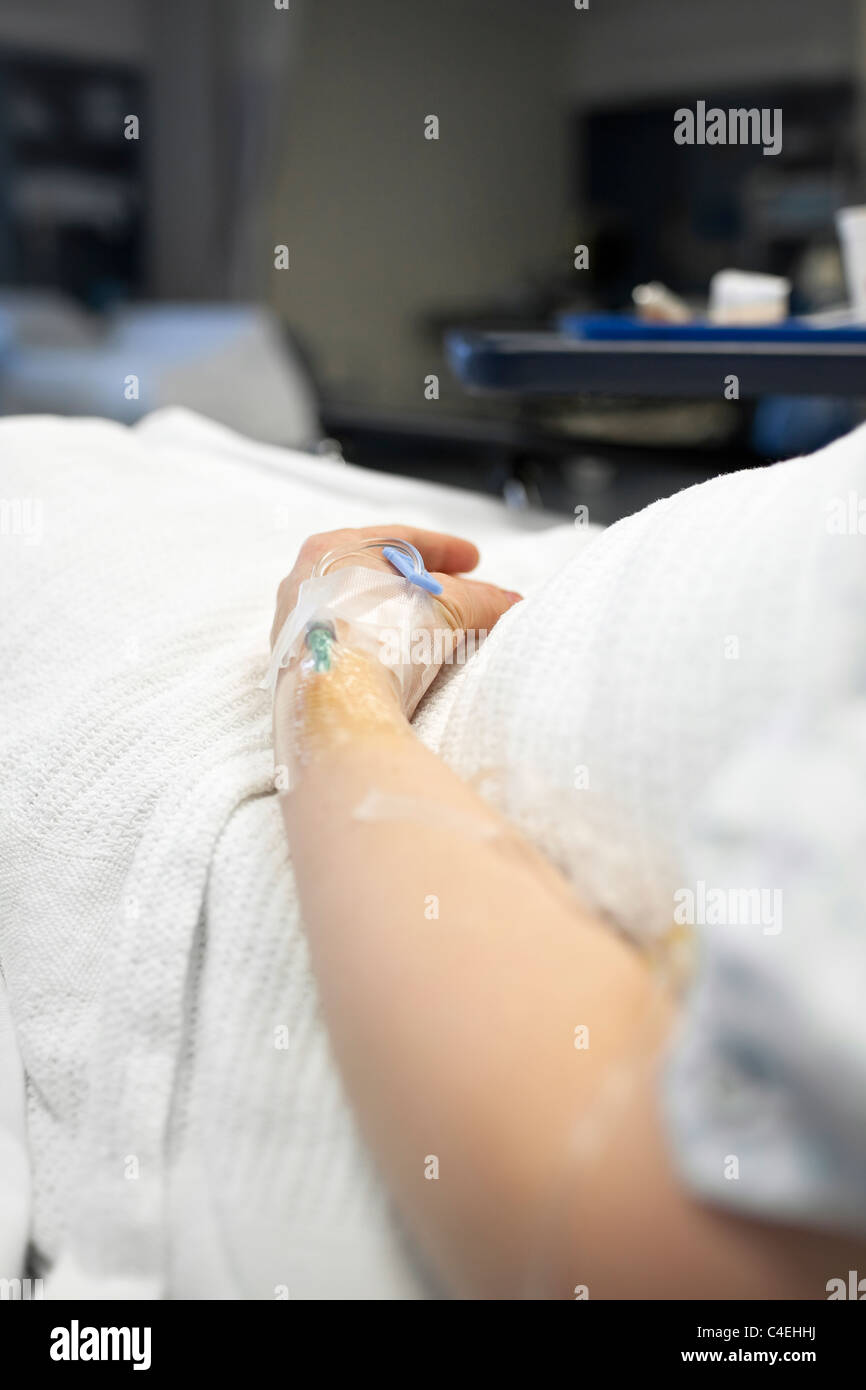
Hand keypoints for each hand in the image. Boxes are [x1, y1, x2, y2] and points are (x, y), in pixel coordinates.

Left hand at [270, 525, 521, 651]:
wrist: (336, 697)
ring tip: (440, 629)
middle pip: (379, 575)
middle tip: (461, 594)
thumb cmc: (380, 634)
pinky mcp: (301, 664)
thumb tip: (508, 602)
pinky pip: (349, 642)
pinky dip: (381, 643)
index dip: (443, 549)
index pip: (399, 540)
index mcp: (334, 548)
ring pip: (361, 610)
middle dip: (425, 586)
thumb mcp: (444, 607)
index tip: (472, 559)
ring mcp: (298, 624)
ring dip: (402, 617)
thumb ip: (478, 599)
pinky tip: (404, 658)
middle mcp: (306, 580)